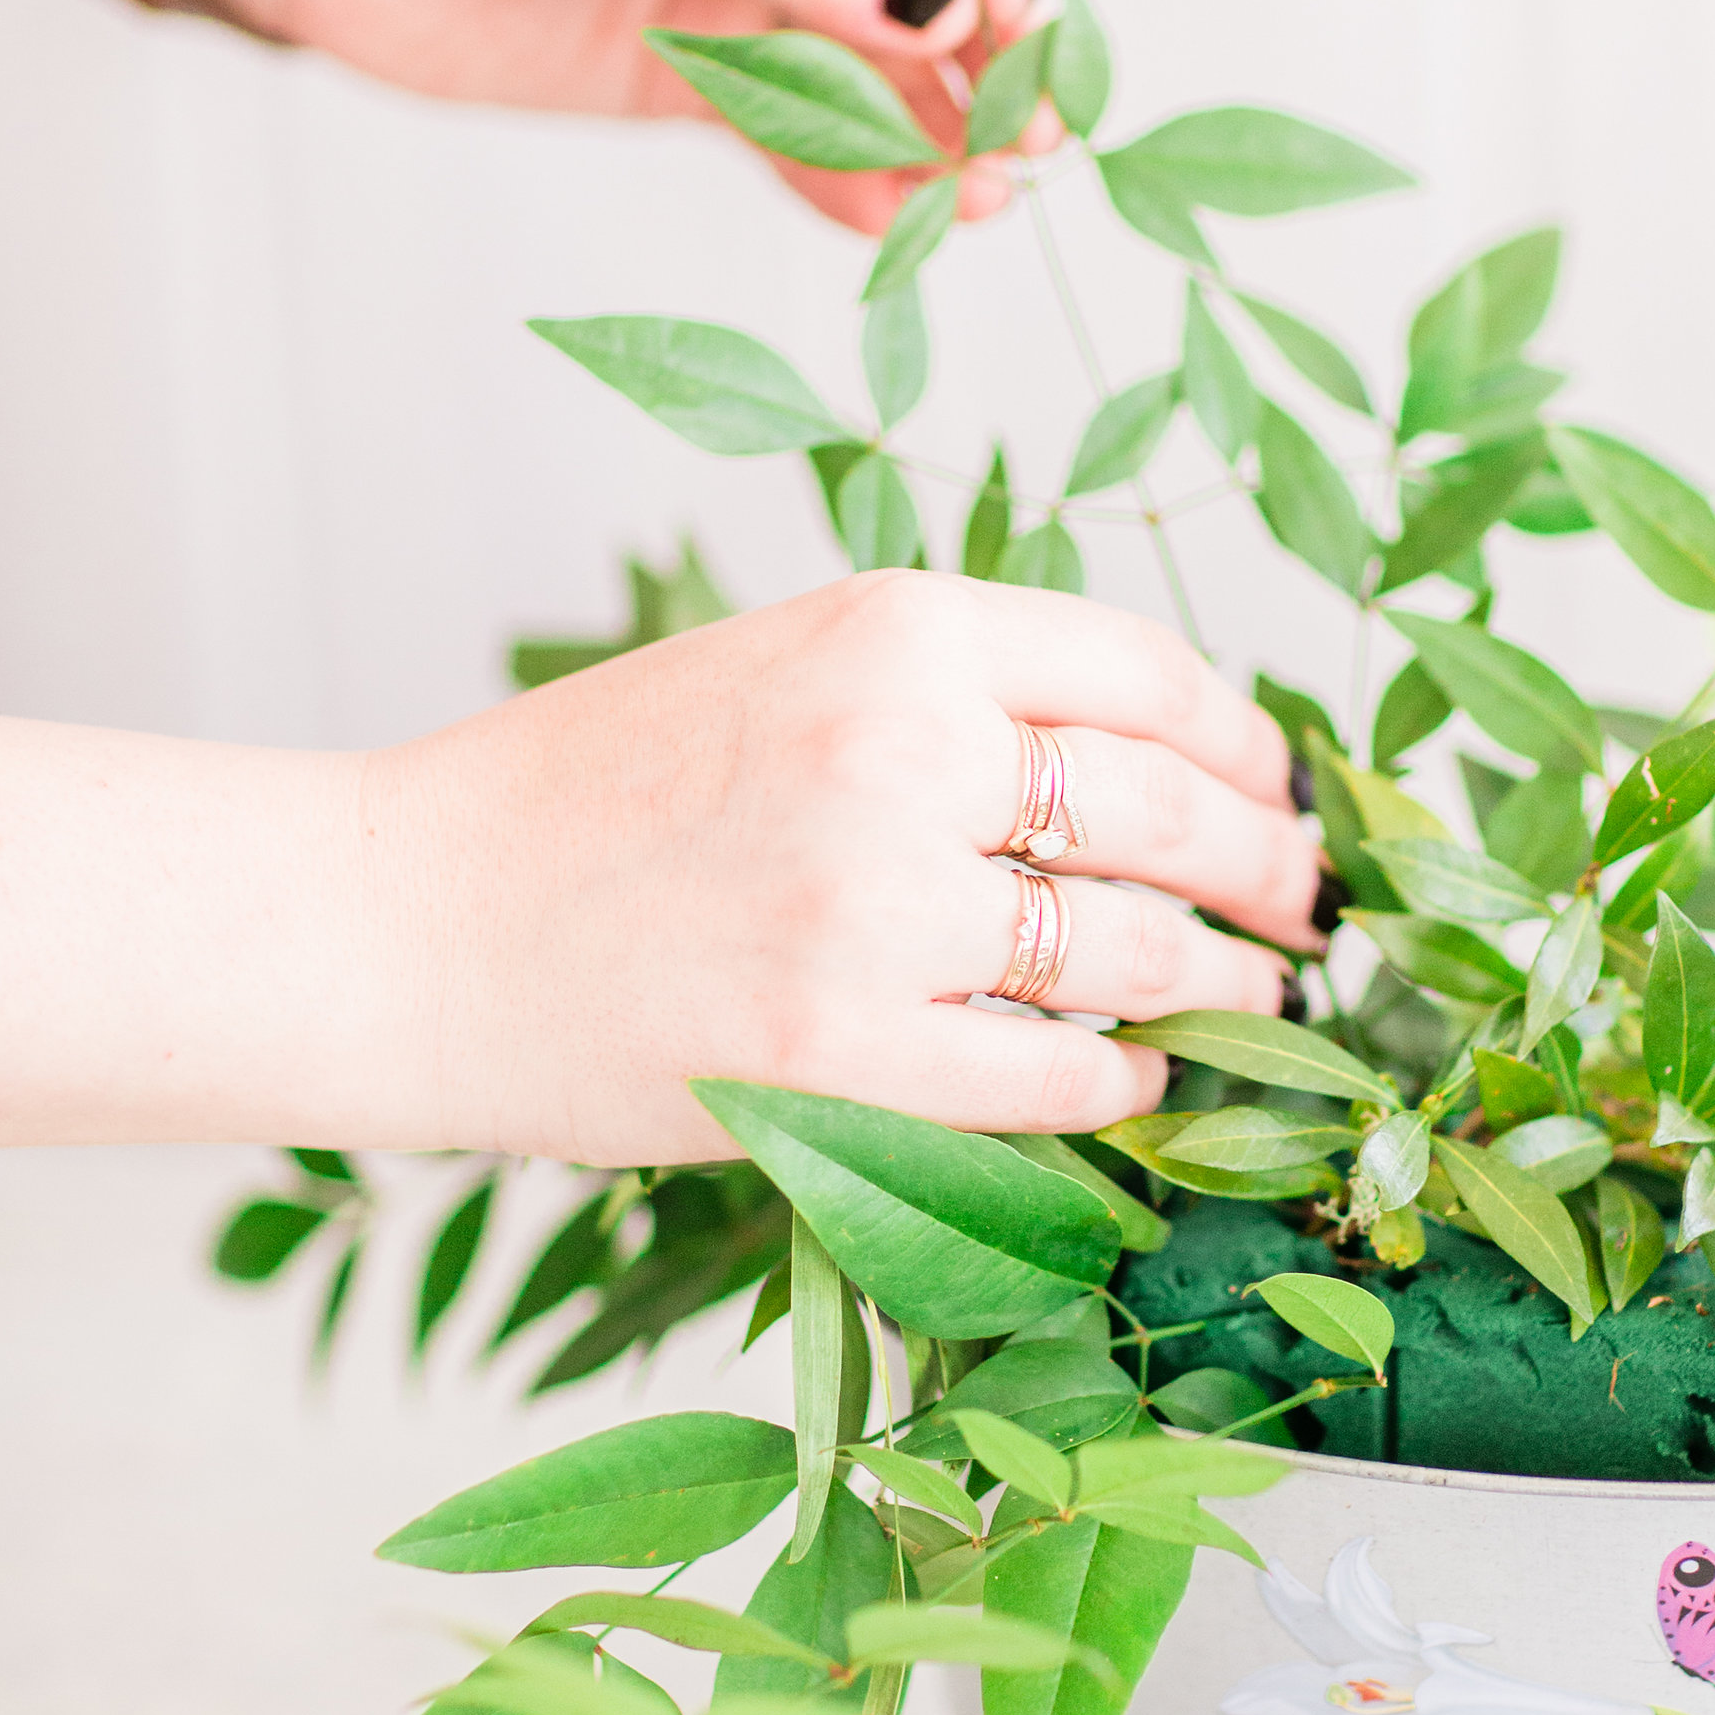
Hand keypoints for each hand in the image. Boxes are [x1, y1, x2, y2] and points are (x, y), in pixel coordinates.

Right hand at [366, 572, 1323, 1163]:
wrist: (406, 919)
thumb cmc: (585, 795)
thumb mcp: (777, 667)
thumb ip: (948, 692)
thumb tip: (1149, 761)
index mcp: (891, 629)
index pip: (1147, 672)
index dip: (1247, 743)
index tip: (1283, 787)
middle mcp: (899, 750)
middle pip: (1171, 814)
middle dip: (1273, 872)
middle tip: (1308, 909)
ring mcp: (873, 910)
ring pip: (1131, 953)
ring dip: (1221, 987)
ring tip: (1251, 1001)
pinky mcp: (838, 1058)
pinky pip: (1051, 1078)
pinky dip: (1118, 1085)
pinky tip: (1132, 1082)